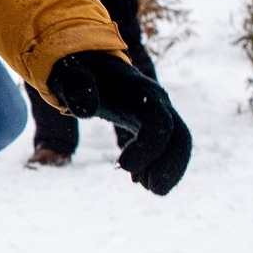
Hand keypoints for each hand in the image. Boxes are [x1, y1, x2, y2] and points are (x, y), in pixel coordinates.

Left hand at [46, 51, 191, 194]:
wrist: (86, 61)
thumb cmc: (77, 69)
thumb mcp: (71, 75)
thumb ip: (77, 88)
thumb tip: (84, 111)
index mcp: (141, 92)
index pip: (160, 123)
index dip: (149, 148)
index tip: (123, 167)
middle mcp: (156, 102)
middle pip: (181, 136)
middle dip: (172, 166)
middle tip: (152, 191)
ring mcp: (157, 112)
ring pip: (179, 144)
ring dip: (170, 170)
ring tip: (148, 188)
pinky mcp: (151, 123)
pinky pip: (168, 147)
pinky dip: (161, 166)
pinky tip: (140, 180)